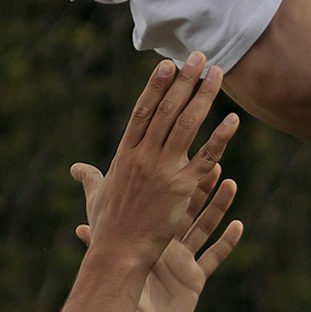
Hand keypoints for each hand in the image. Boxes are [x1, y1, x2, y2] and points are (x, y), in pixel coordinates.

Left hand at [72, 159, 242, 311]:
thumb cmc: (122, 304)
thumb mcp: (114, 273)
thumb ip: (100, 250)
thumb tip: (80, 229)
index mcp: (148, 240)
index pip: (163, 205)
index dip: (175, 185)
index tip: (182, 163)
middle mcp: (166, 247)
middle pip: (188, 211)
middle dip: (202, 189)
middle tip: (214, 165)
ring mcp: (183, 263)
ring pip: (205, 229)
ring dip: (219, 208)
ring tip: (231, 185)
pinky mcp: (195, 280)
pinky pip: (214, 257)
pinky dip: (227, 242)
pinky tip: (239, 225)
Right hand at [77, 57, 235, 276]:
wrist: (118, 254)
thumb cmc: (106, 228)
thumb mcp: (96, 197)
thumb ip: (90, 177)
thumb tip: (77, 168)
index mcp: (124, 155)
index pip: (142, 112)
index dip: (155, 86)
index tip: (167, 64)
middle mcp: (143, 157)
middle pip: (166, 110)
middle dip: (184, 80)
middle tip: (199, 56)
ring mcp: (162, 171)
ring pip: (186, 125)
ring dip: (203, 96)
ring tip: (217, 74)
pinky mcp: (181, 189)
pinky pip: (205, 158)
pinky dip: (220, 138)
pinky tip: (233, 120)